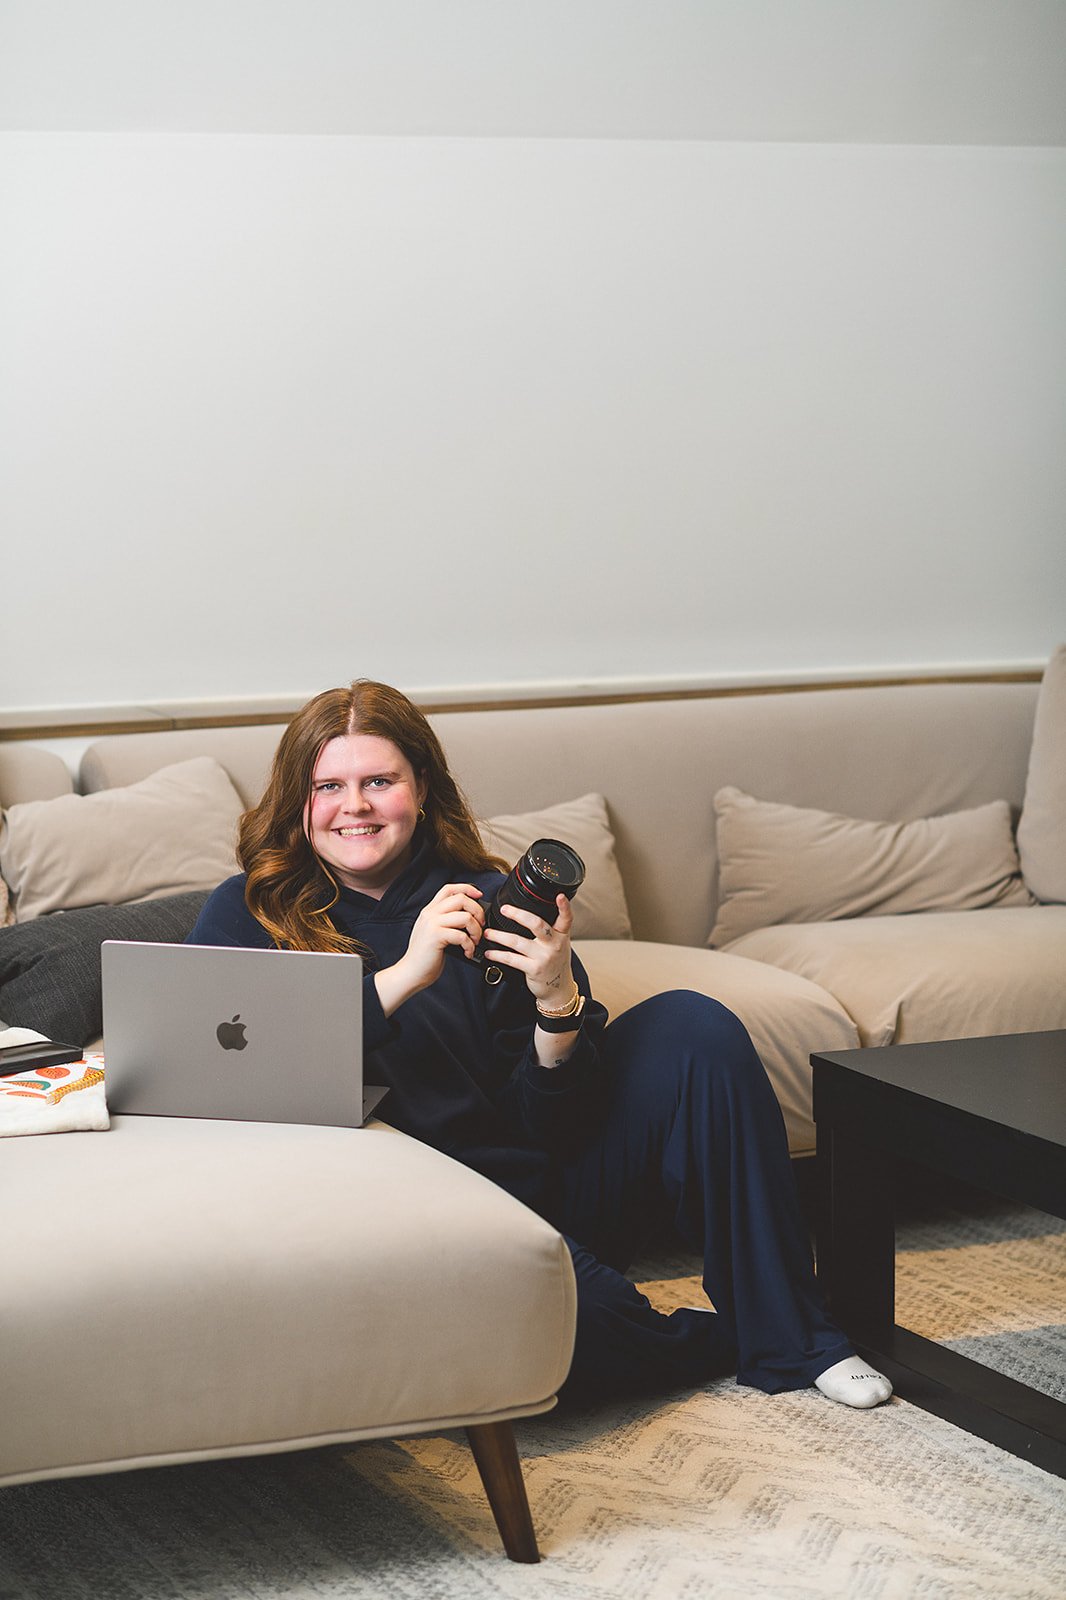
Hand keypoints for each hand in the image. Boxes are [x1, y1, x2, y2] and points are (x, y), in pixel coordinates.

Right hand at [374, 884, 483, 1015]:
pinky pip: (462, 935)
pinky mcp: (436, 936)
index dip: (467, 888)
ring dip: (476, 930)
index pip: (449, 888)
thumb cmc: (425, 956)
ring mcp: (432, 924)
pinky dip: (470, 945)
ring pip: (465, 916)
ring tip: (474, 941)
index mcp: (430, 911)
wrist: (411, 972)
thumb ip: (447, 920)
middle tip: (480, 925)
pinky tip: (467, 952)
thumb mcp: (434, 932)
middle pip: (461, 899)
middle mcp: (430, 914)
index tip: (479, 896)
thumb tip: (471, 917)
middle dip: (478, 911)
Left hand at [482, 892, 575, 1005]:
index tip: (560, 895)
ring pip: (518, 942)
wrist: (558, 989)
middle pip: (537, 925)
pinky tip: (490, 952)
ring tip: (488, 933)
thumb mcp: (558, 944)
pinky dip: (498, 955)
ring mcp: (544, 957)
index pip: (566, 918)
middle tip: (504, 909)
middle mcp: (554, 944)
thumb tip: (528, 914)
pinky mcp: (534, 969)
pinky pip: (512, 959)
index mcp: (561, 935)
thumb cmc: (555, 963)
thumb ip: (549, 930)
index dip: (564, 906)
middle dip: (518, 915)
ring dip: (499, 936)